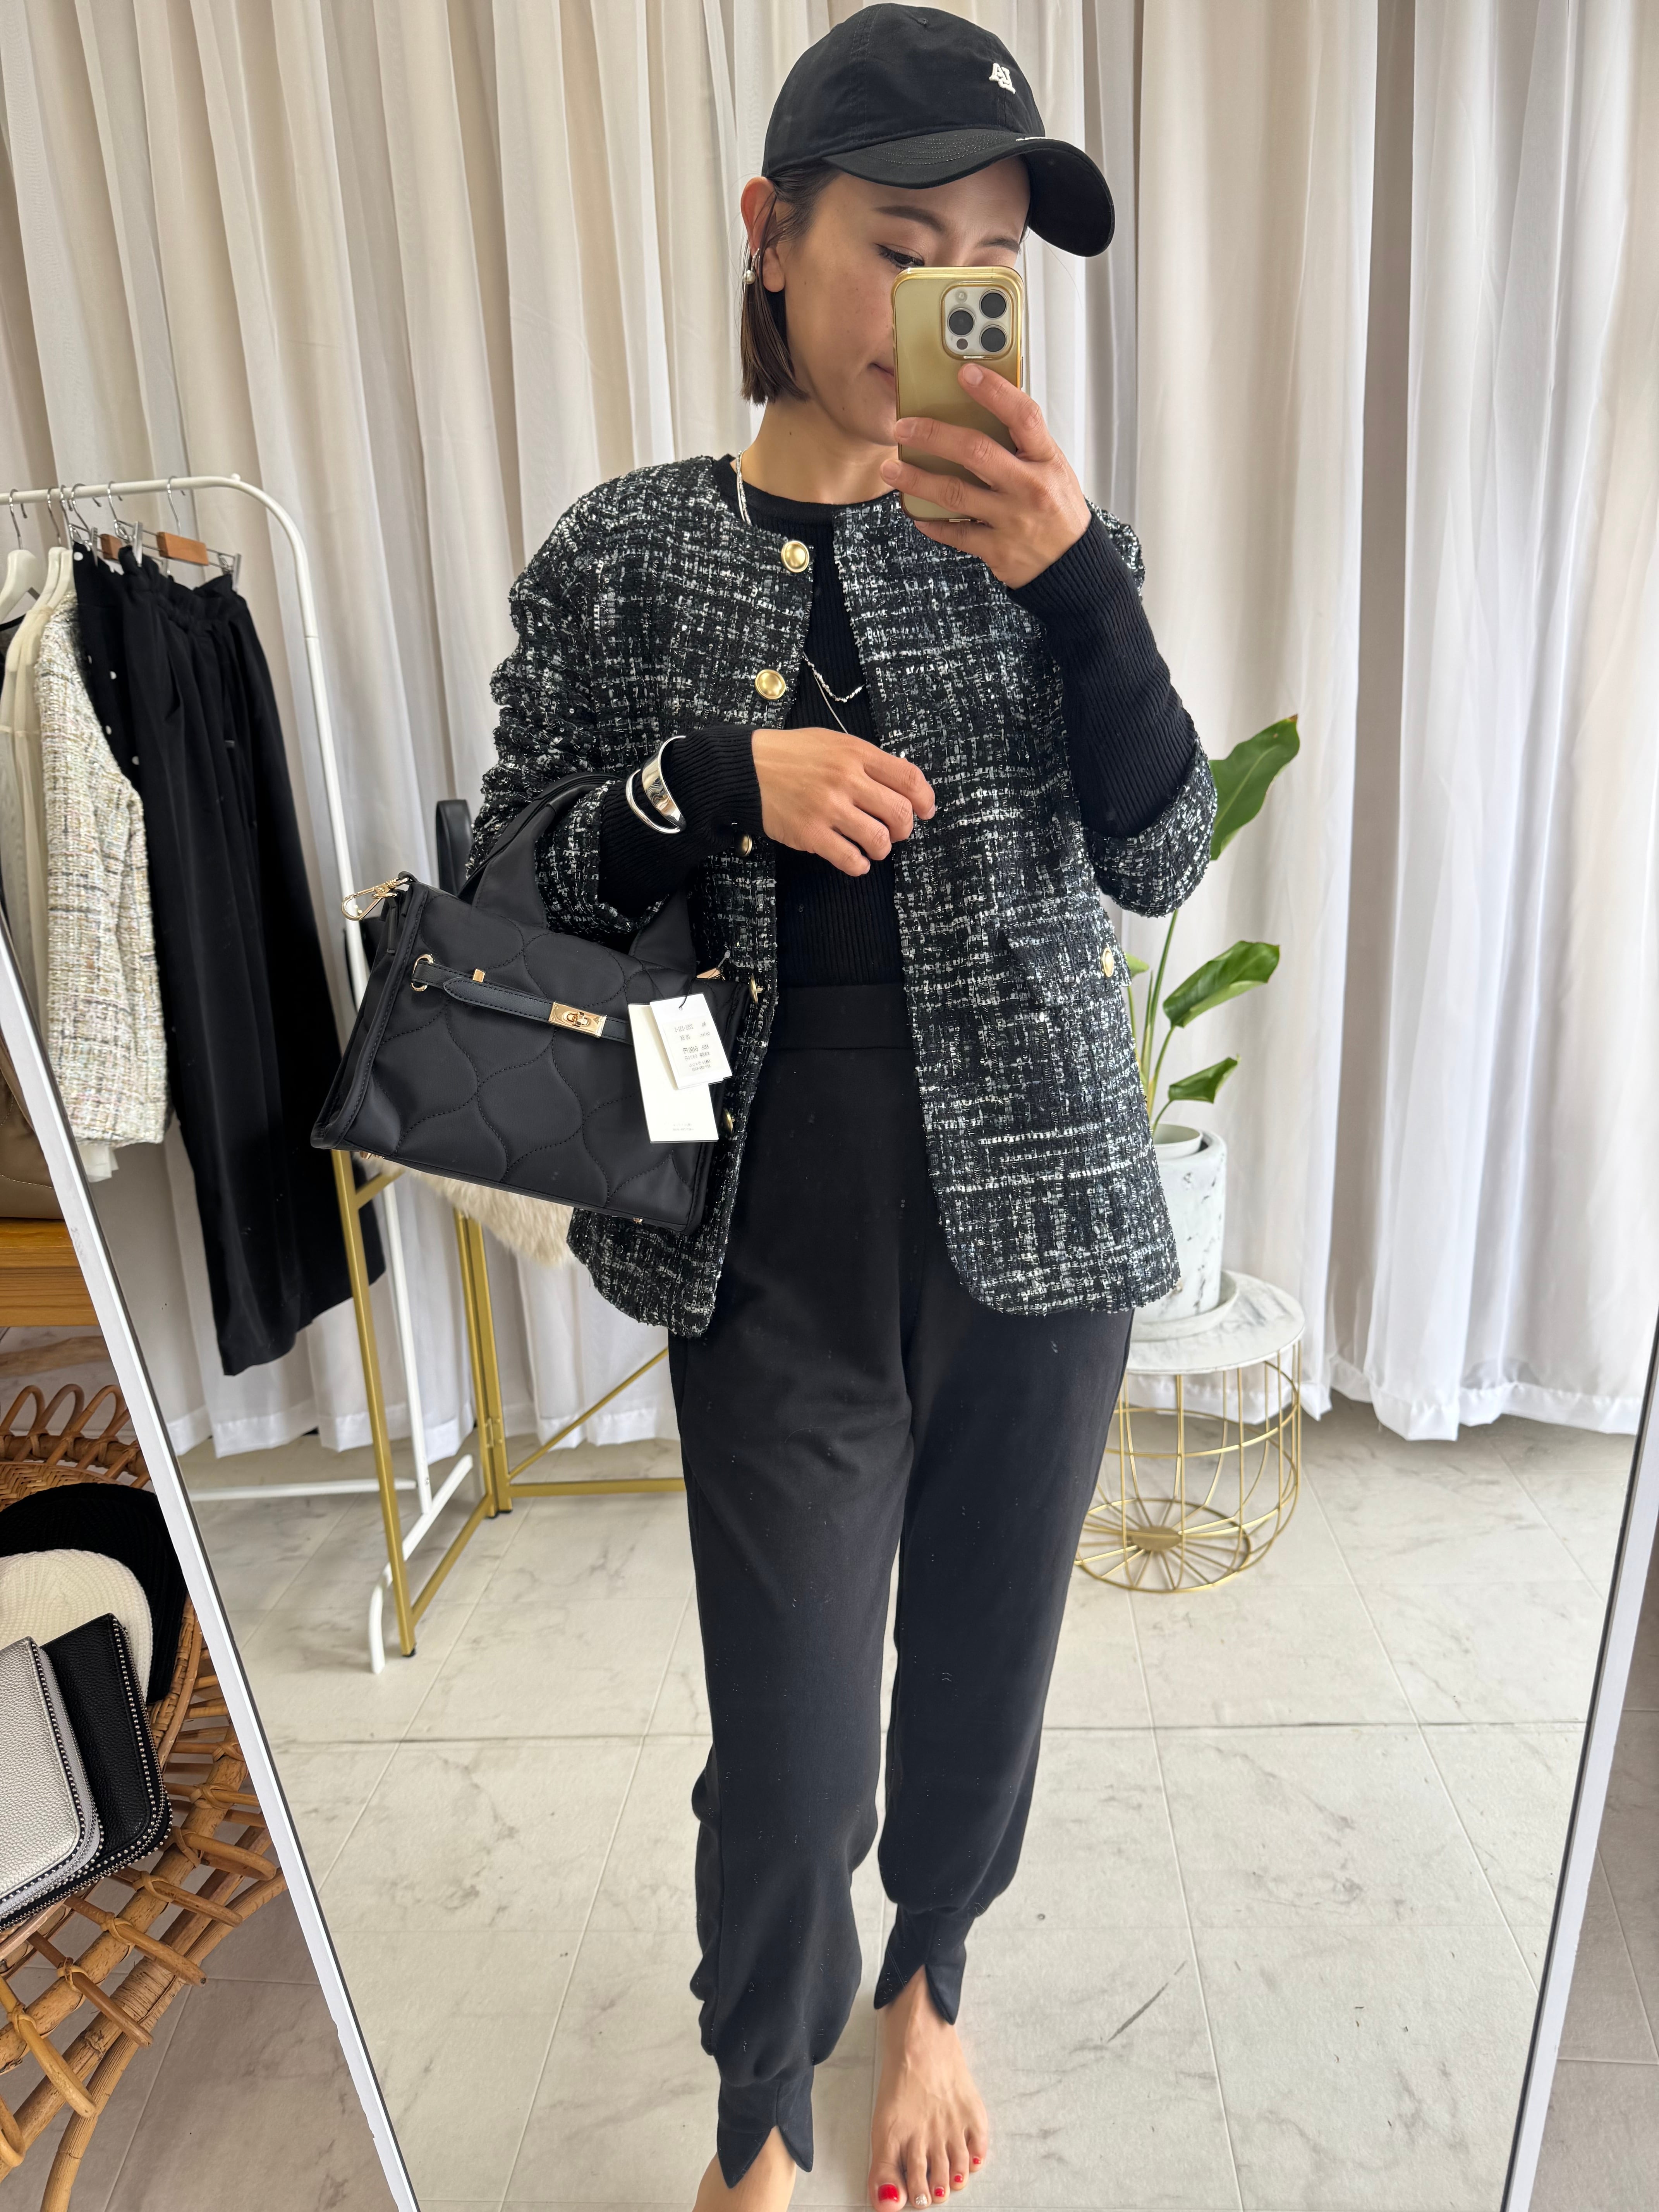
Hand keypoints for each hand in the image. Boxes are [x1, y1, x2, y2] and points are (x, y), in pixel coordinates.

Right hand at [750, 727, 934, 876]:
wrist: (746, 769)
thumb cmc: (791, 756)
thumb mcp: (833, 743)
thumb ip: (866, 761)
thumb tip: (900, 786)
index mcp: (856, 753)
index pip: (909, 778)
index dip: (925, 799)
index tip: (925, 811)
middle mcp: (846, 779)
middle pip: (900, 813)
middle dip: (904, 828)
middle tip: (895, 831)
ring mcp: (829, 808)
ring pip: (879, 840)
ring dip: (882, 848)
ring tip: (873, 845)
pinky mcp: (811, 833)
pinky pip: (850, 859)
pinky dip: (860, 865)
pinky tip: (856, 860)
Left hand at [879, 364, 1091, 587]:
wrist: (1073, 565)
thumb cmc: (1058, 510)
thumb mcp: (1053, 469)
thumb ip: (1024, 444)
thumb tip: (983, 409)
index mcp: (1047, 460)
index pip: (1023, 416)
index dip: (995, 391)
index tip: (966, 373)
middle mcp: (1030, 488)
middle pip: (976, 452)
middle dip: (933, 436)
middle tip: (903, 428)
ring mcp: (1012, 520)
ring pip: (955, 494)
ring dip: (917, 480)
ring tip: (891, 469)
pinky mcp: (998, 550)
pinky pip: (956, 534)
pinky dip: (931, 523)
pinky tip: (915, 512)